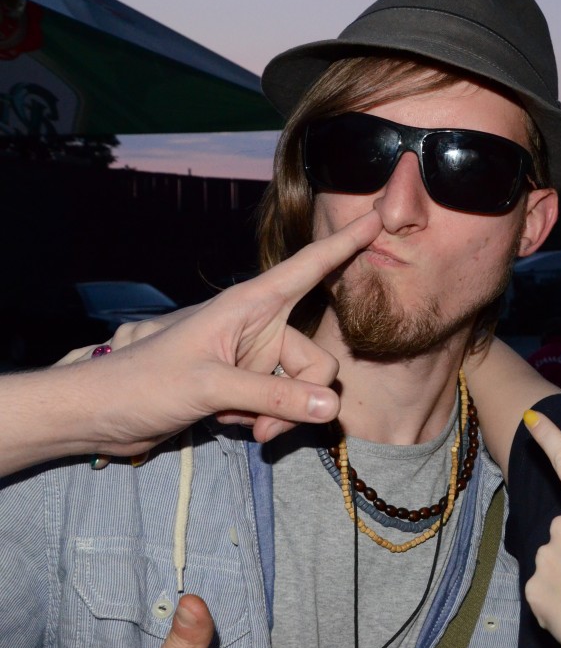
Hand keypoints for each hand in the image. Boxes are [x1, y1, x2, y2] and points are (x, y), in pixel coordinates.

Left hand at [0, 211, 382, 476]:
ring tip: (243, 428)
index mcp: (248, 304)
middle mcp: (258, 327)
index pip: (307, 268)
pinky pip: (281, 404)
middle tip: (265, 424)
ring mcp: (253, 358)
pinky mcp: (244, 386)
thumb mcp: (209, 387)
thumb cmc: (141, 384)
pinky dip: (265, 420)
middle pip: (315, 359)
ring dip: (280, 415)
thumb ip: (272, 395)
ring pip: (301, 389)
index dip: (343, 245)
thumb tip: (332, 407)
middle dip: (300, 396)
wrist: (98, 417)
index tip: (376, 220)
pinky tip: (232, 425)